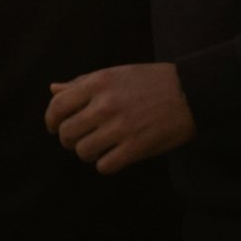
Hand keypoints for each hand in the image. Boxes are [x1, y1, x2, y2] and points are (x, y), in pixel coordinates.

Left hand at [44, 62, 195, 174]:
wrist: (189, 91)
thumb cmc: (148, 81)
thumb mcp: (112, 74)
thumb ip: (81, 83)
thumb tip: (52, 89)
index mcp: (97, 83)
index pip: (58, 106)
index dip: (51, 120)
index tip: (54, 127)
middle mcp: (105, 105)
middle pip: (67, 133)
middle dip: (68, 139)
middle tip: (77, 139)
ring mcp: (121, 127)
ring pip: (83, 151)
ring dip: (87, 152)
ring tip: (97, 146)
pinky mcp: (137, 147)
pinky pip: (105, 166)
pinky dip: (105, 164)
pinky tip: (113, 156)